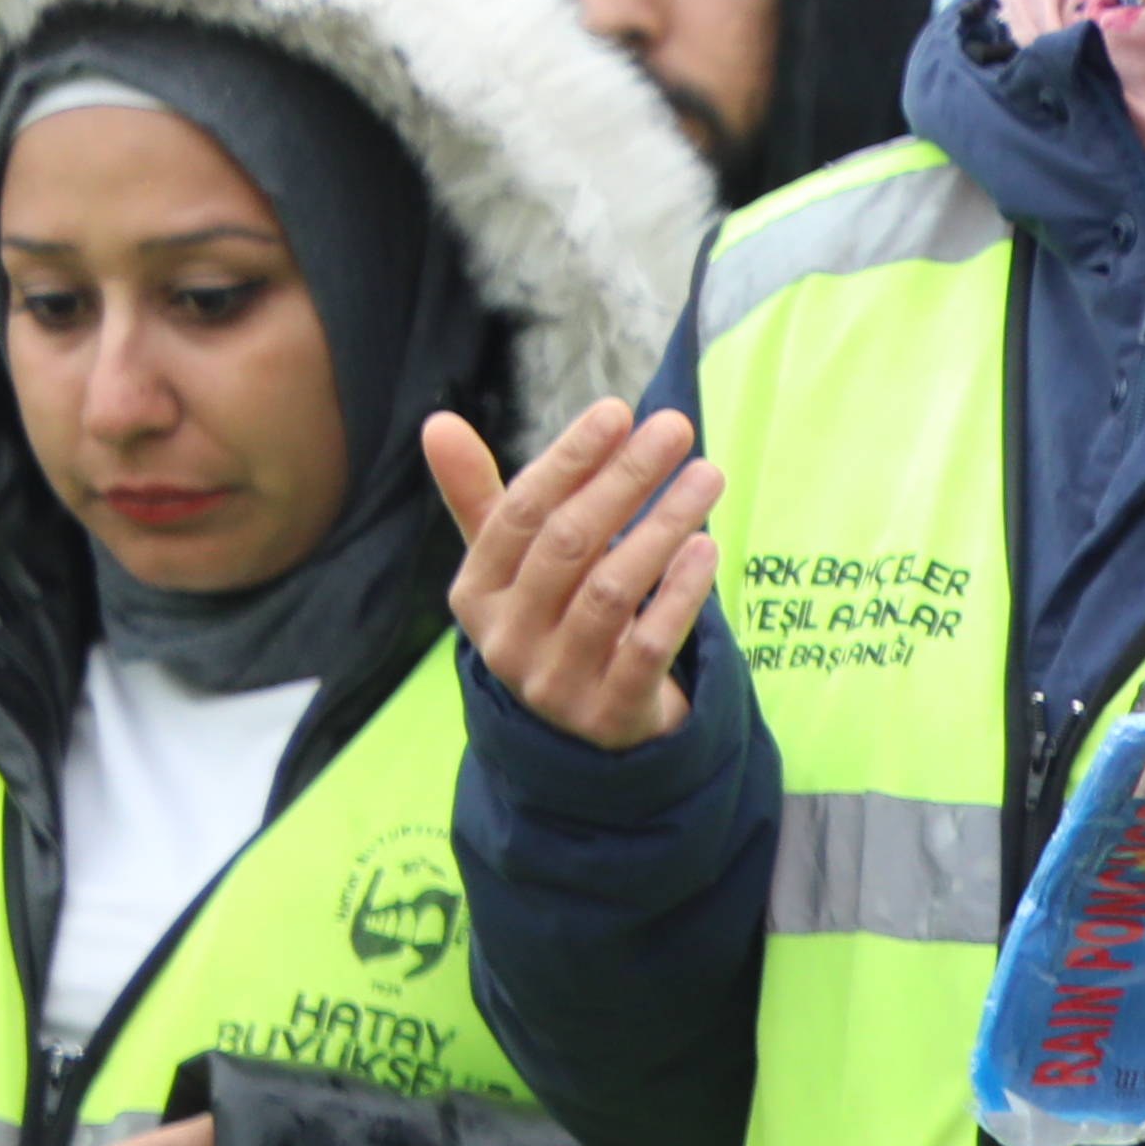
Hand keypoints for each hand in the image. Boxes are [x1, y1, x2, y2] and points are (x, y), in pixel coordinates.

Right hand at [437, 402, 720, 748]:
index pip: (520, 514)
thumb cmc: (552, 623)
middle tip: (676, 429)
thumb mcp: (512, 569)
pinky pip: (648, 645)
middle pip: (569, 544)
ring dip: (663, 526)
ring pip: (612, 591)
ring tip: (706, 478)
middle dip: (625, 479)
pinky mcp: (609, 712)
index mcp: (476, 594)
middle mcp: (507, 639)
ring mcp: (556, 680)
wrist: (585, 733)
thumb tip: (438, 423)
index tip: (618, 412)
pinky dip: (679, 595)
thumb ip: (484, 500)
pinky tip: (706, 549)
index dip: (569, 460)